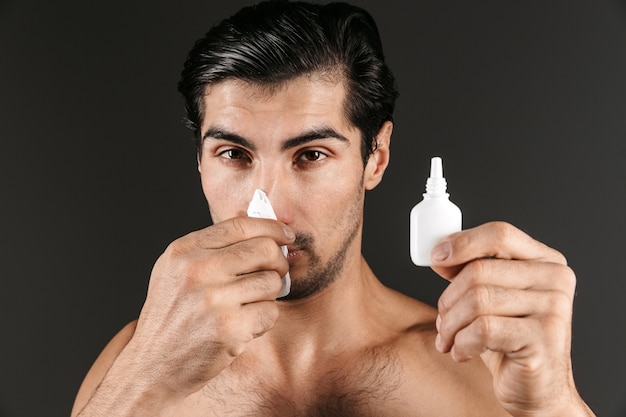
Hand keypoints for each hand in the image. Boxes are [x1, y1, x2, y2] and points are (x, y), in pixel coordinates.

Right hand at [125, 216, 293, 398]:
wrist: (152, 366)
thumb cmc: (171, 317)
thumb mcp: (176, 271)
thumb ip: (211, 248)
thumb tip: (264, 232)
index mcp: (184, 251)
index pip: (241, 225)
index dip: (272, 227)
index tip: (286, 236)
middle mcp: (197, 270)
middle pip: (265, 249)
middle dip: (278, 261)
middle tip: (274, 274)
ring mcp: (212, 300)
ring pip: (271, 281)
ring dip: (269, 295)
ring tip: (249, 305)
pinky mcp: (228, 329)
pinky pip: (270, 312)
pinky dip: (265, 319)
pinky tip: (245, 325)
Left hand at [431, 221, 592, 415]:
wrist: (535, 388)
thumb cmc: (508, 339)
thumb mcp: (491, 297)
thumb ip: (472, 270)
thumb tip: (441, 254)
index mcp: (545, 260)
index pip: (500, 234)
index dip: (462, 243)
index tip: (436, 258)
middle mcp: (555, 279)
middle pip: (479, 271)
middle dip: (449, 298)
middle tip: (442, 320)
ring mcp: (554, 309)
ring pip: (477, 300)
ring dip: (451, 324)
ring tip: (449, 339)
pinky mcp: (544, 339)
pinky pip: (483, 330)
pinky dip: (462, 343)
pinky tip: (462, 352)